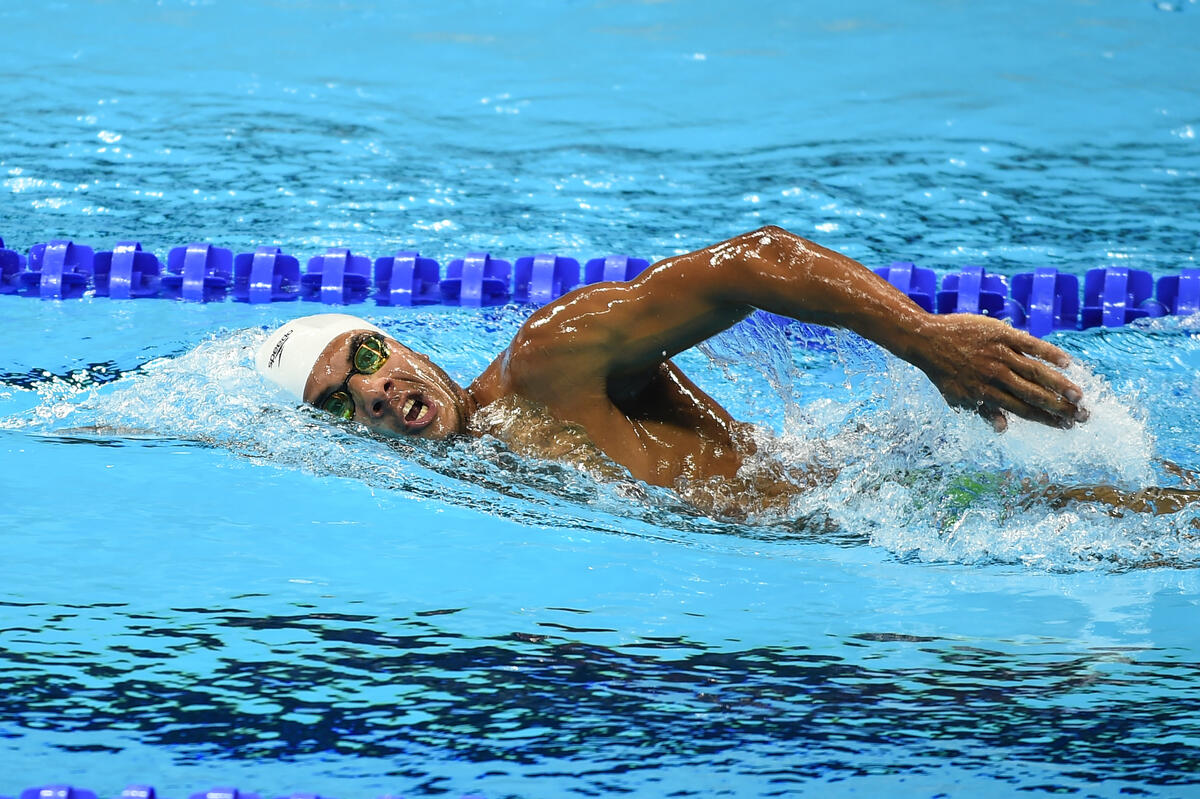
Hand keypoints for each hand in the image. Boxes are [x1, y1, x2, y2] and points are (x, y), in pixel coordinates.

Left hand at [912, 314, 1086, 431]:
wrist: (927, 340)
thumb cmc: (944, 372)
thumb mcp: (958, 398)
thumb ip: (982, 412)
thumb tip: (1003, 429)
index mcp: (987, 394)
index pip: (1023, 410)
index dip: (1047, 419)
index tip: (1067, 425)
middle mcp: (996, 376)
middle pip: (1034, 394)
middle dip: (1061, 407)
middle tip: (1084, 416)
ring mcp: (999, 354)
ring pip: (1035, 372)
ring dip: (1060, 384)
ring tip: (1079, 395)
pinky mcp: (1001, 334)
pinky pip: (1029, 344)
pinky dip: (1048, 353)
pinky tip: (1066, 362)